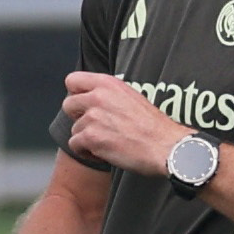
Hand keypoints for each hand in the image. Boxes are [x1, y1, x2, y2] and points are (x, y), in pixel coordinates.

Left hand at [62, 72, 188, 176]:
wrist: (165, 146)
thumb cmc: (152, 125)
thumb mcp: (131, 96)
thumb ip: (108, 94)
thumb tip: (89, 98)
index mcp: (108, 83)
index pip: (72, 80)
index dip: (76, 94)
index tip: (84, 105)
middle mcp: (98, 96)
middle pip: (68, 105)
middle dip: (78, 118)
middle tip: (95, 126)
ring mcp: (93, 117)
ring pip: (74, 128)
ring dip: (86, 138)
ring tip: (106, 142)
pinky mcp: (91, 137)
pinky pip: (74, 145)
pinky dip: (86, 152)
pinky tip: (102, 152)